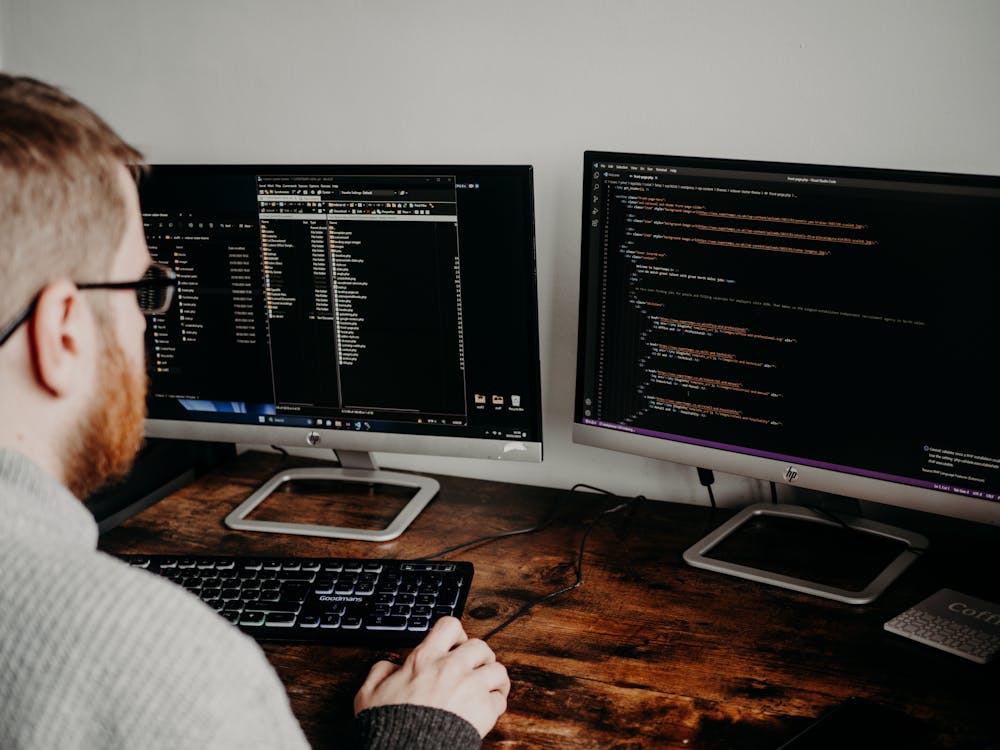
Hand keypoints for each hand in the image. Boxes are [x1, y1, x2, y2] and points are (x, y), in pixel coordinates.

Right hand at [354, 616, 509, 736]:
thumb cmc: (388, 726)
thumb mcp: (369, 693)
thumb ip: (380, 672)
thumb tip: (390, 666)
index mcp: (425, 659)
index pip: (450, 626)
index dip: (456, 634)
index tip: (455, 645)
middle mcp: (451, 668)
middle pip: (481, 646)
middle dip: (479, 657)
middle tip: (473, 668)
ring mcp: (470, 687)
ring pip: (498, 669)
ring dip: (493, 678)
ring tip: (486, 687)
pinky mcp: (484, 710)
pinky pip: (500, 699)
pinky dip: (495, 703)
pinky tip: (485, 709)